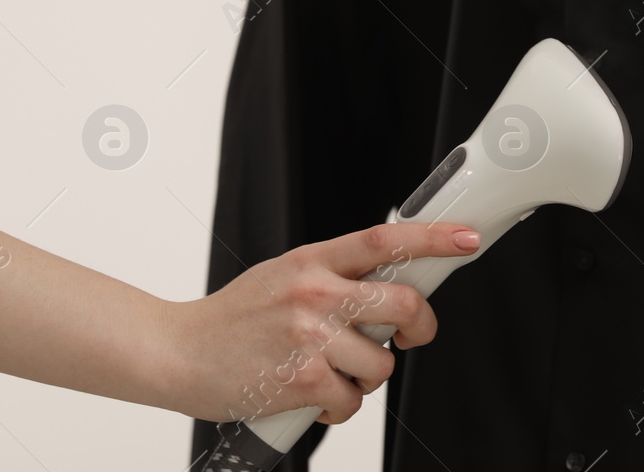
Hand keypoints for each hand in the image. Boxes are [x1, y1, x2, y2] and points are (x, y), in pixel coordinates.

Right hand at [160, 222, 479, 424]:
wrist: (176, 354)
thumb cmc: (235, 318)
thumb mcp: (286, 276)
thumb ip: (336, 275)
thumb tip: (391, 283)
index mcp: (314, 260)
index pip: (385, 240)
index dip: (434, 237)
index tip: (467, 239)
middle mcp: (315, 293)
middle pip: (402, 305)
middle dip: (418, 326)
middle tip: (409, 335)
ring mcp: (310, 337)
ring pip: (382, 362)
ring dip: (366, 376)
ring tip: (332, 370)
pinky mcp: (303, 380)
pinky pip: (352, 400)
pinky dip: (340, 406)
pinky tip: (314, 394)